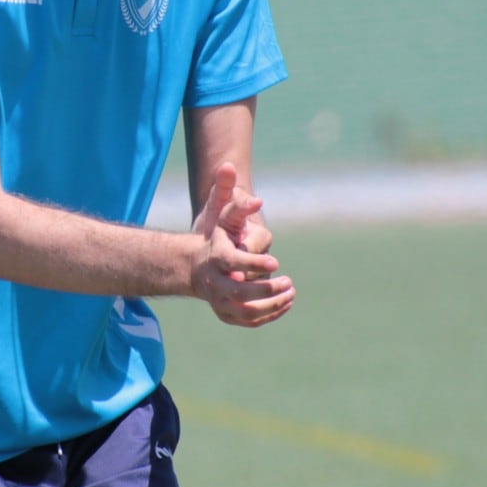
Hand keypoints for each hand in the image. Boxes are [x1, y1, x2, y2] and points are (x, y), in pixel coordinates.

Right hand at [191, 164, 294, 327]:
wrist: (196, 265)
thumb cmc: (212, 234)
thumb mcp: (217, 209)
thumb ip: (224, 189)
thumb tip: (228, 166)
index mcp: (214, 257)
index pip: (233, 263)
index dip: (255, 264)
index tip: (276, 263)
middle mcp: (214, 282)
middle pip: (239, 293)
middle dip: (267, 290)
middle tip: (289, 282)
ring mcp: (218, 301)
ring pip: (246, 311)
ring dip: (272, 305)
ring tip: (290, 293)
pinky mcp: (226, 314)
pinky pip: (248, 320)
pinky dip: (268, 316)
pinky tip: (285, 304)